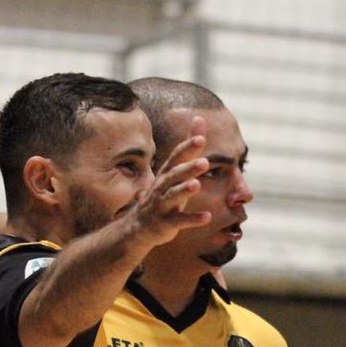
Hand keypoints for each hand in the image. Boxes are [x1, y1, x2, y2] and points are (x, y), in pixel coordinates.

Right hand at [128, 116, 211, 246]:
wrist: (137, 227)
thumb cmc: (162, 195)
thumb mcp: (174, 171)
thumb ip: (189, 148)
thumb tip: (199, 119)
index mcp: (167, 173)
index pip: (176, 157)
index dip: (187, 147)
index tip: (200, 137)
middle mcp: (162, 187)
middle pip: (175, 175)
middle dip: (188, 168)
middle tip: (204, 162)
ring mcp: (162, 205)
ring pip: (173, 196)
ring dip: (184, 190)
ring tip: (197, 184)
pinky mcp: (165, 224)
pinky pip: (179, 221)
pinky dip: (193, 219)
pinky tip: (208, 217)